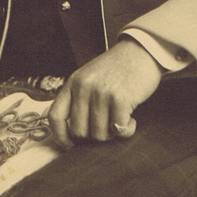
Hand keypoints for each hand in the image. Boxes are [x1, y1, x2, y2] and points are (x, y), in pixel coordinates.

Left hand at [47, 39, 161, 148]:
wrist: (141, 51)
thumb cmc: (116, 68)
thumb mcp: (88, 77)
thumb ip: (76, 98)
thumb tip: (58, 123)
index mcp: (73, 83)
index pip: (55, 117)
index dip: (60, 136)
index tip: (70, 144)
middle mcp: (83, 88)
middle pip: (79, 132)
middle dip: (94, 136)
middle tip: (107, 127)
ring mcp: (101, 93)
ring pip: (99, 134)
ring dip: (112, 134)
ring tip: (120, 120)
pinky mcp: (120, 99)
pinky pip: (118, 130)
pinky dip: (126, 130)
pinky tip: (131, 120)